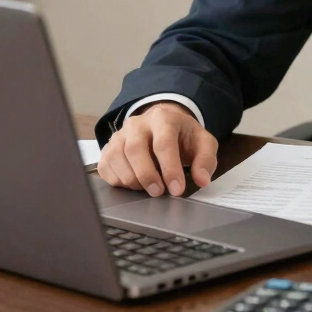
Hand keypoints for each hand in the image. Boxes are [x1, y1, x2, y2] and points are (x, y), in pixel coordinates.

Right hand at [97, 102, 217, 196]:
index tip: (177, 189)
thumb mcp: (202, 143)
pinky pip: (105, 166)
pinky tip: (133, 185)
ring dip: (132, 179)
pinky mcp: (108, 148)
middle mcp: (137, 123)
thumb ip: (206, 159)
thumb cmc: (182, 136)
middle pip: (135, 149)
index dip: (170, 169)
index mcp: (163, 118)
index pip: (163, 143)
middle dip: (147, 175)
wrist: (163, 124)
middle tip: (159, 193)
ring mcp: (120, 135)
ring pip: (117, 157)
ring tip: (147, 189)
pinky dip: (117, 180)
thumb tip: (202, 180)